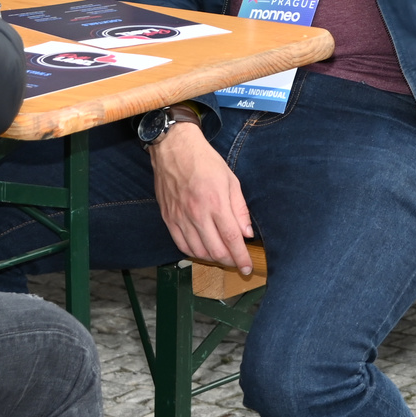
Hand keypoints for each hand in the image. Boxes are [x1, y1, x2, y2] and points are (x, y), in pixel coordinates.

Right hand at [150, 123, 254, 269]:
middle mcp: (197, 214)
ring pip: (197, 251)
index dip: (241, 257)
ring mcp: (180, 218)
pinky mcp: (168, 218)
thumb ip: (239, 209)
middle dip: (229, 261)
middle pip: (215, 251)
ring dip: (212, 259)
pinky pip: (181, 245)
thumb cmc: (205, 162)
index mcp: (215, 203)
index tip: (247, 268)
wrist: (174, 148)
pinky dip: (193, 252)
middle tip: (237, 262)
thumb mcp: (231, 180)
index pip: (231, 239)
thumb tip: (247, 233)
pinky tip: (203, 250)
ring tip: (222, 256)